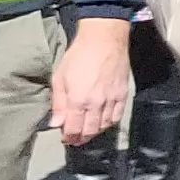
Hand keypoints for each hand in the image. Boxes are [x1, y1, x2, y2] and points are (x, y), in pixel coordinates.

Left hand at [51, 16, 133, 145]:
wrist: (104, 40)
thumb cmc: (79, 56)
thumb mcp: (60, 78)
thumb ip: (58, 103)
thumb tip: (56, 124)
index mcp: (78, 100)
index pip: (73, 129)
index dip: (68, 138)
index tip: (65, 138)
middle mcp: (96, 103)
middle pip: (89, 131)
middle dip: (80, 138)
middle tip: (74, 139)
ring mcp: (112, 100)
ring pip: (104, 126)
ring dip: (94, 132)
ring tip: (86, 132)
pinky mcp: (123, 95)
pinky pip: (117, 117)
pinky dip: (109, 124)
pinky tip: (102, 123)